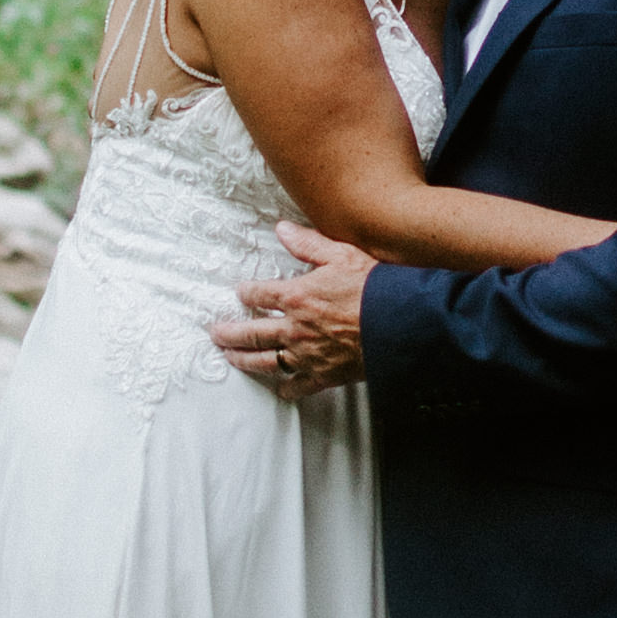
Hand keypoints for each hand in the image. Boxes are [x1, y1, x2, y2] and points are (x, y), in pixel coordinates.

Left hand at [216, 224, 374, 393]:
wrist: (401, 324)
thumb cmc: (374, 287)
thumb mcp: (342, 255)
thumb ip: (308, 244)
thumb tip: (282, 228)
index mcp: (296, 296)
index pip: (258, 294)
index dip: (245, 293)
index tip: (240, 293)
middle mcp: (295, 328)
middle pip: (251, 333)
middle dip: (228, 333)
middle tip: (214, 334)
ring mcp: (307, 354)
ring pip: (266, 361)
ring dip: (244, 360)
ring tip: (231, 359)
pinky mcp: (324, 374)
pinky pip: (299, 385)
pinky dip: (288, 388)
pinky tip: (281, 389)